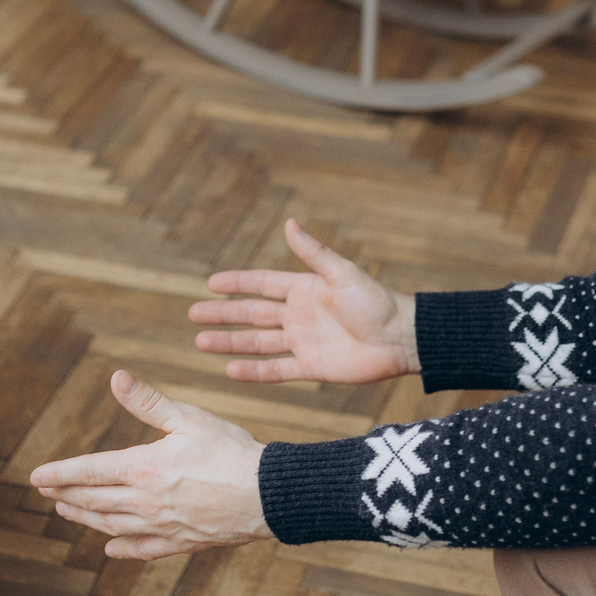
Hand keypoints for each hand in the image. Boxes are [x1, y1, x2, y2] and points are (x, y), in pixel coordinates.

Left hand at [30, 371, 269, 559]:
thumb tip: (116, 378)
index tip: (35, 477)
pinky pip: (144, 549)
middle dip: (65, 495)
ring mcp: (162, 525)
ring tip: (66, 512)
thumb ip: (148, 402)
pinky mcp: (182, 541)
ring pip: (112, 525)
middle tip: (44, 492)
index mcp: (144, 468)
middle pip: (94, 501)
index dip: (60, 474)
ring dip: (85, 519)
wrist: (268, 495)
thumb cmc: (232, 451)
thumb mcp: (189, 418)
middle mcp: (145, 501)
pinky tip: (111, 548)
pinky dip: (123, 548)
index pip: (89, 472)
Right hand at [191, 219, 417, 384]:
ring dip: (230, 343)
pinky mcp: (312, 368)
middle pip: (252, 315)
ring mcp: (303, 343)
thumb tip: (289, 223)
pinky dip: (254, 372)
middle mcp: (299, 316)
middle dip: (223, 315)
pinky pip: (277, 370)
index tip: (210, 283)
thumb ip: (313, 253)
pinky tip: (230, 371)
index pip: (262, 285)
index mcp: (305, 289)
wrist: (402, 338)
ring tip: (200, 342)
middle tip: (193, 314)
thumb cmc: (377, 301)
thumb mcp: (342, 273)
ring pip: (258, 343)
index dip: (237, 284)